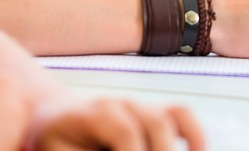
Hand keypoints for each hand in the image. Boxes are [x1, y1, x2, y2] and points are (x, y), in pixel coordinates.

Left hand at [29, 96, 204, 150]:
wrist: (54, 116)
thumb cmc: (56, 142)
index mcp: (97, 111)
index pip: (127, 132)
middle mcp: (123, 102)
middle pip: (156, 123)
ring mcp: (141, 104)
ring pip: (172, 117)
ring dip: (175, 148)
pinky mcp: (153, 113)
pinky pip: (182, 115)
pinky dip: (194, 135)